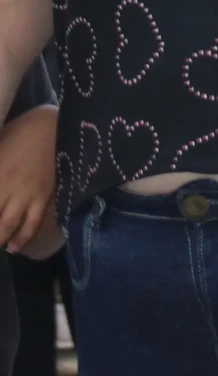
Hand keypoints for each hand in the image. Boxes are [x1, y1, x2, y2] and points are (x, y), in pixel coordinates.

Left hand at [0, 107, 56, 252]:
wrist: (54, 128)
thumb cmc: (20, 133)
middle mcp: (9, 188)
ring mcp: (28, 194)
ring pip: (12, 224)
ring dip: (4, 239)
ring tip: (2, 248)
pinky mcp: (45, 195)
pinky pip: (34, 220)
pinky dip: (24, 235)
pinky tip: (16, 244)